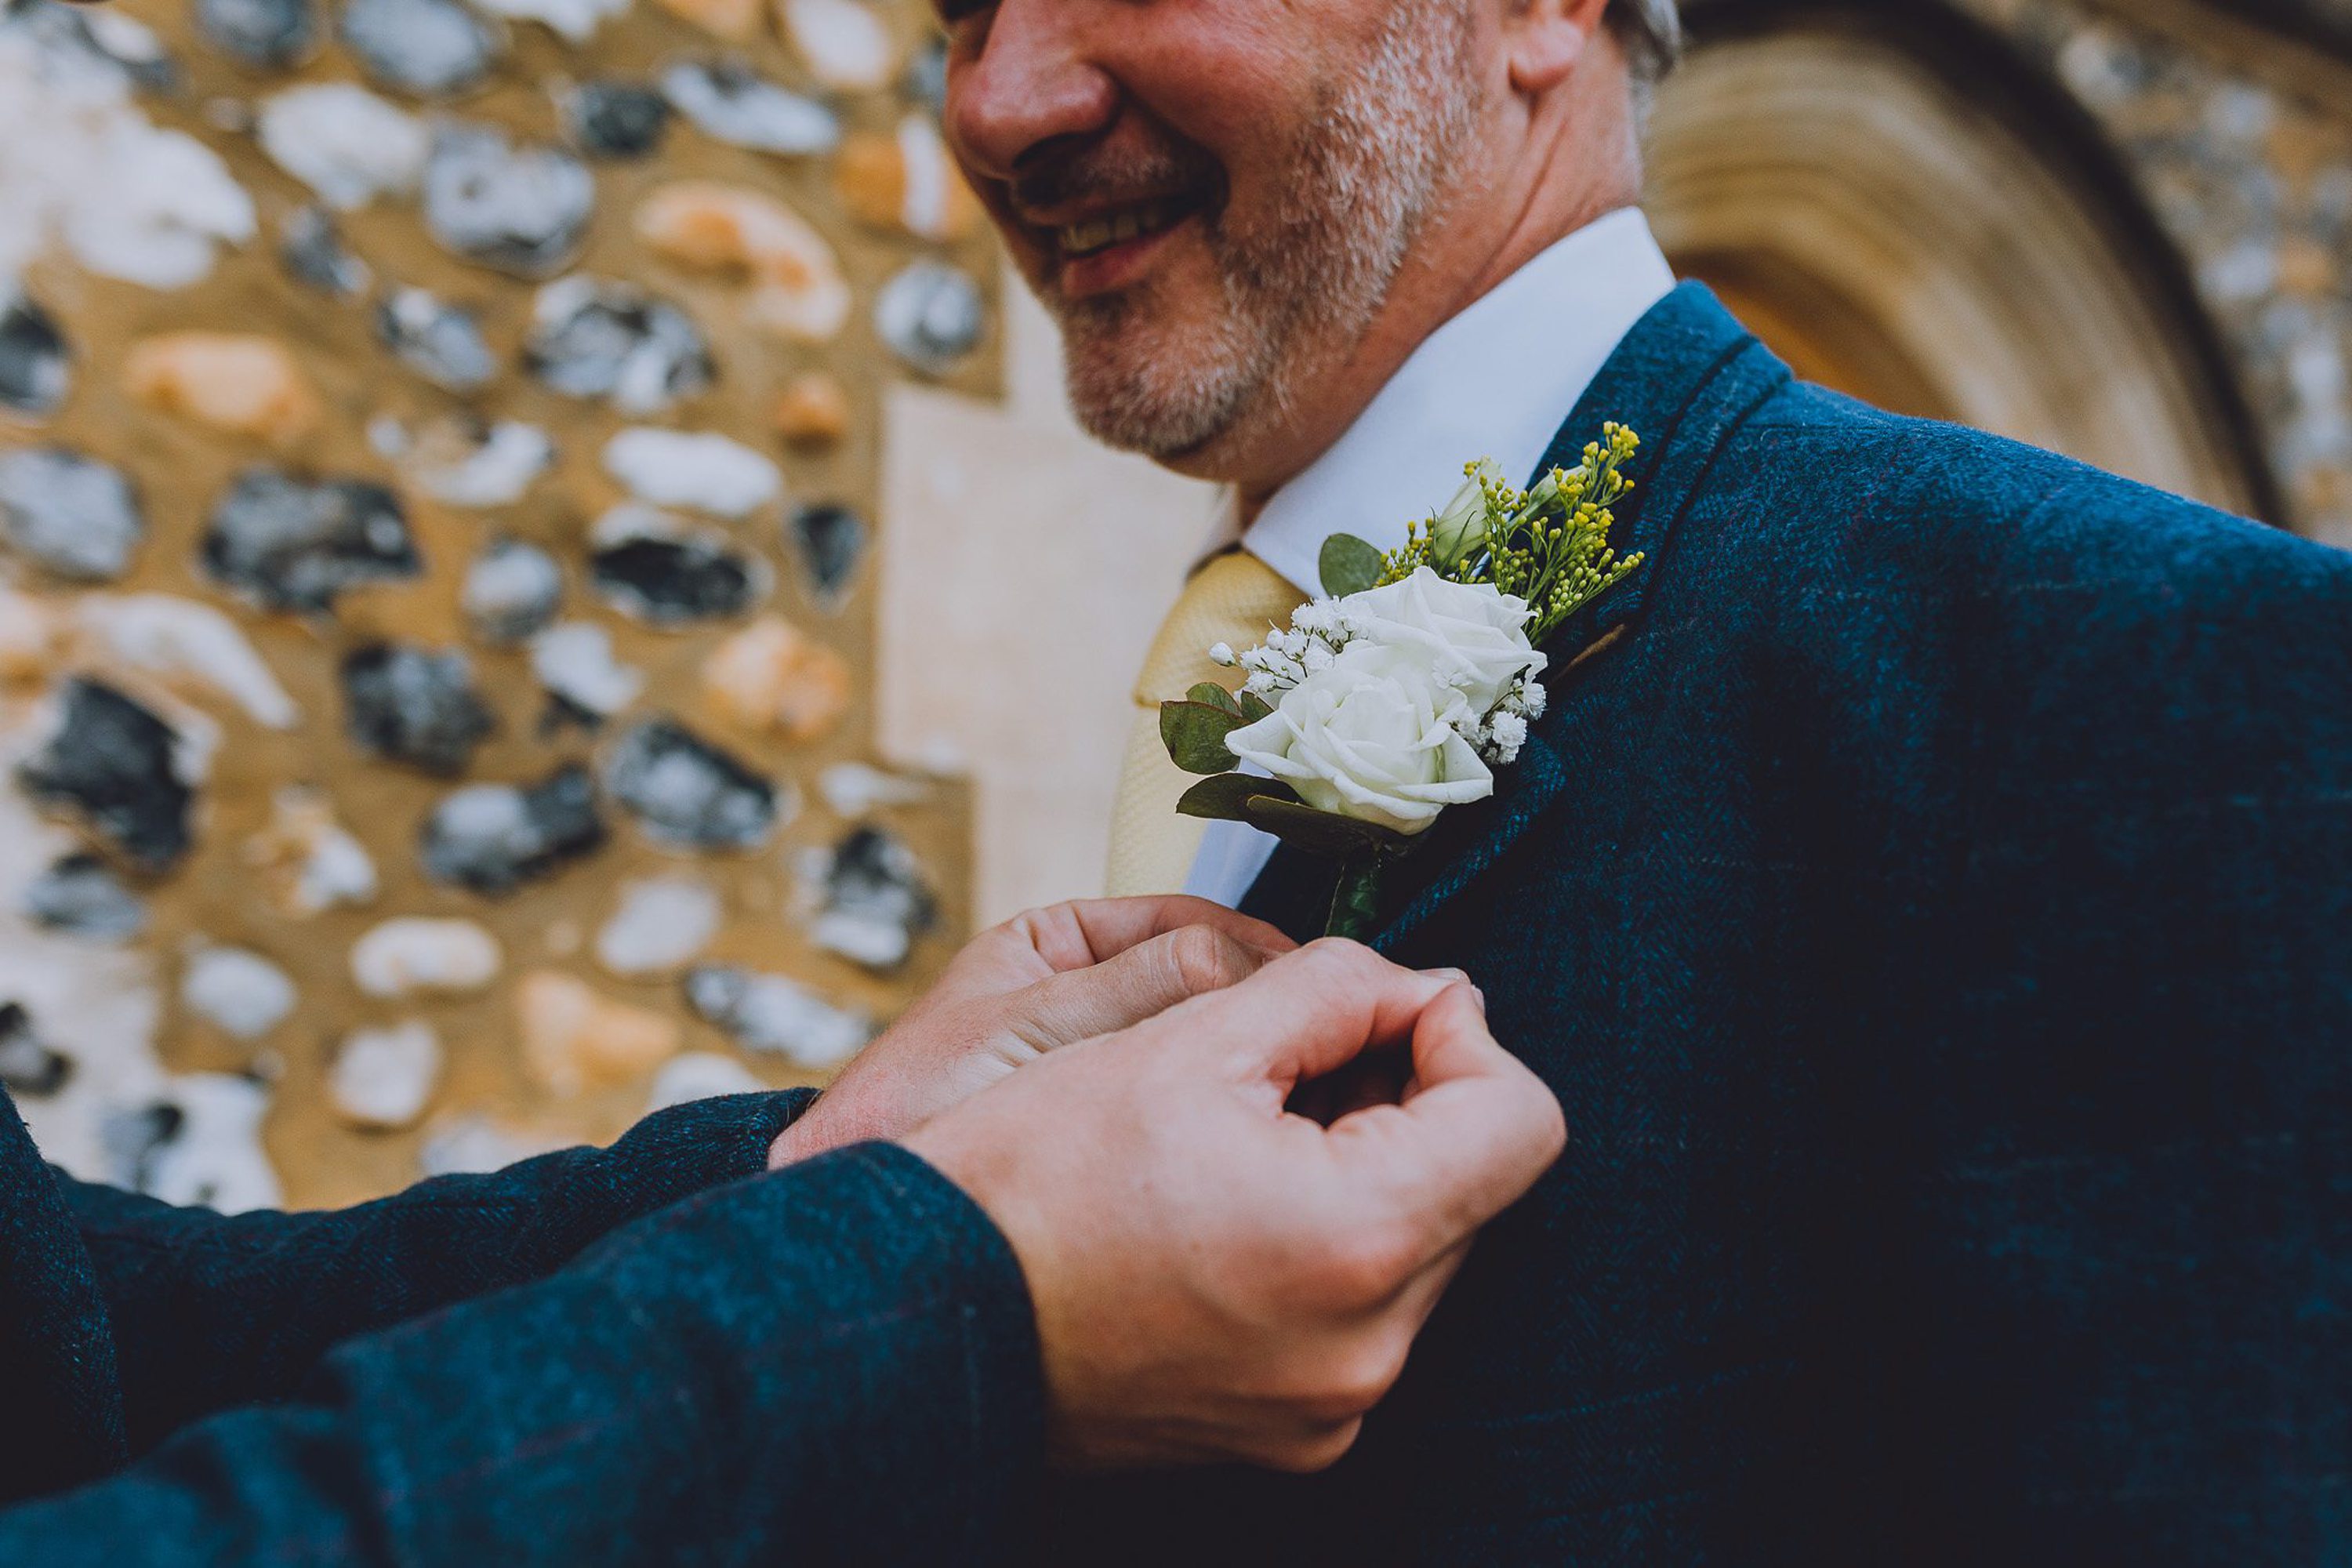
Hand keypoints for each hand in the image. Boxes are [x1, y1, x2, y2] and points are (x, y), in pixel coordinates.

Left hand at [770, 897, 1294, 1165]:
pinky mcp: (1118, 1145)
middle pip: (1217, 994)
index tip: (1321, 990)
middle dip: (1273, 1021)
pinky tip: (1266, 1147)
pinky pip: (1197, 1122)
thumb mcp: (1032, 1029)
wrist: (859, 1233)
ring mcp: (1109, 1073)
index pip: (1195, 926)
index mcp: (1062, 942)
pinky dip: (1236, 1127)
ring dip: (1262, 1078)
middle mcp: (1093, 1000)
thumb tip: (1259, 963)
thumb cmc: (914, 1112)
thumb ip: (1141, 988)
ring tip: (1312, 1103)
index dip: (1264, 955)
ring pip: (1215, 1061)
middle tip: (1336, 1054)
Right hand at [905, 939, 1565, 1472]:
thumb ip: (1336, 990)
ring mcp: (1331, 1408)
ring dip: (1368, 1171)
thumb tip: (1422, 988)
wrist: (919, 1318)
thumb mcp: (1187, 1038)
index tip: (1391, 1004)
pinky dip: (1327, 1244)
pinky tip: (1234, 1205)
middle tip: (1299, 1057)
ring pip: (1420, 1248)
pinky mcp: (1292, 1434)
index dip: (1463, 1035)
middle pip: (1474, 1186)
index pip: (1522, 1121)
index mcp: (1357, 1242)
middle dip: (1408, 1101)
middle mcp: (1368, 1351)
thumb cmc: (1030, 1174)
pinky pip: (1362, 1315)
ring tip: (1252, 1130)